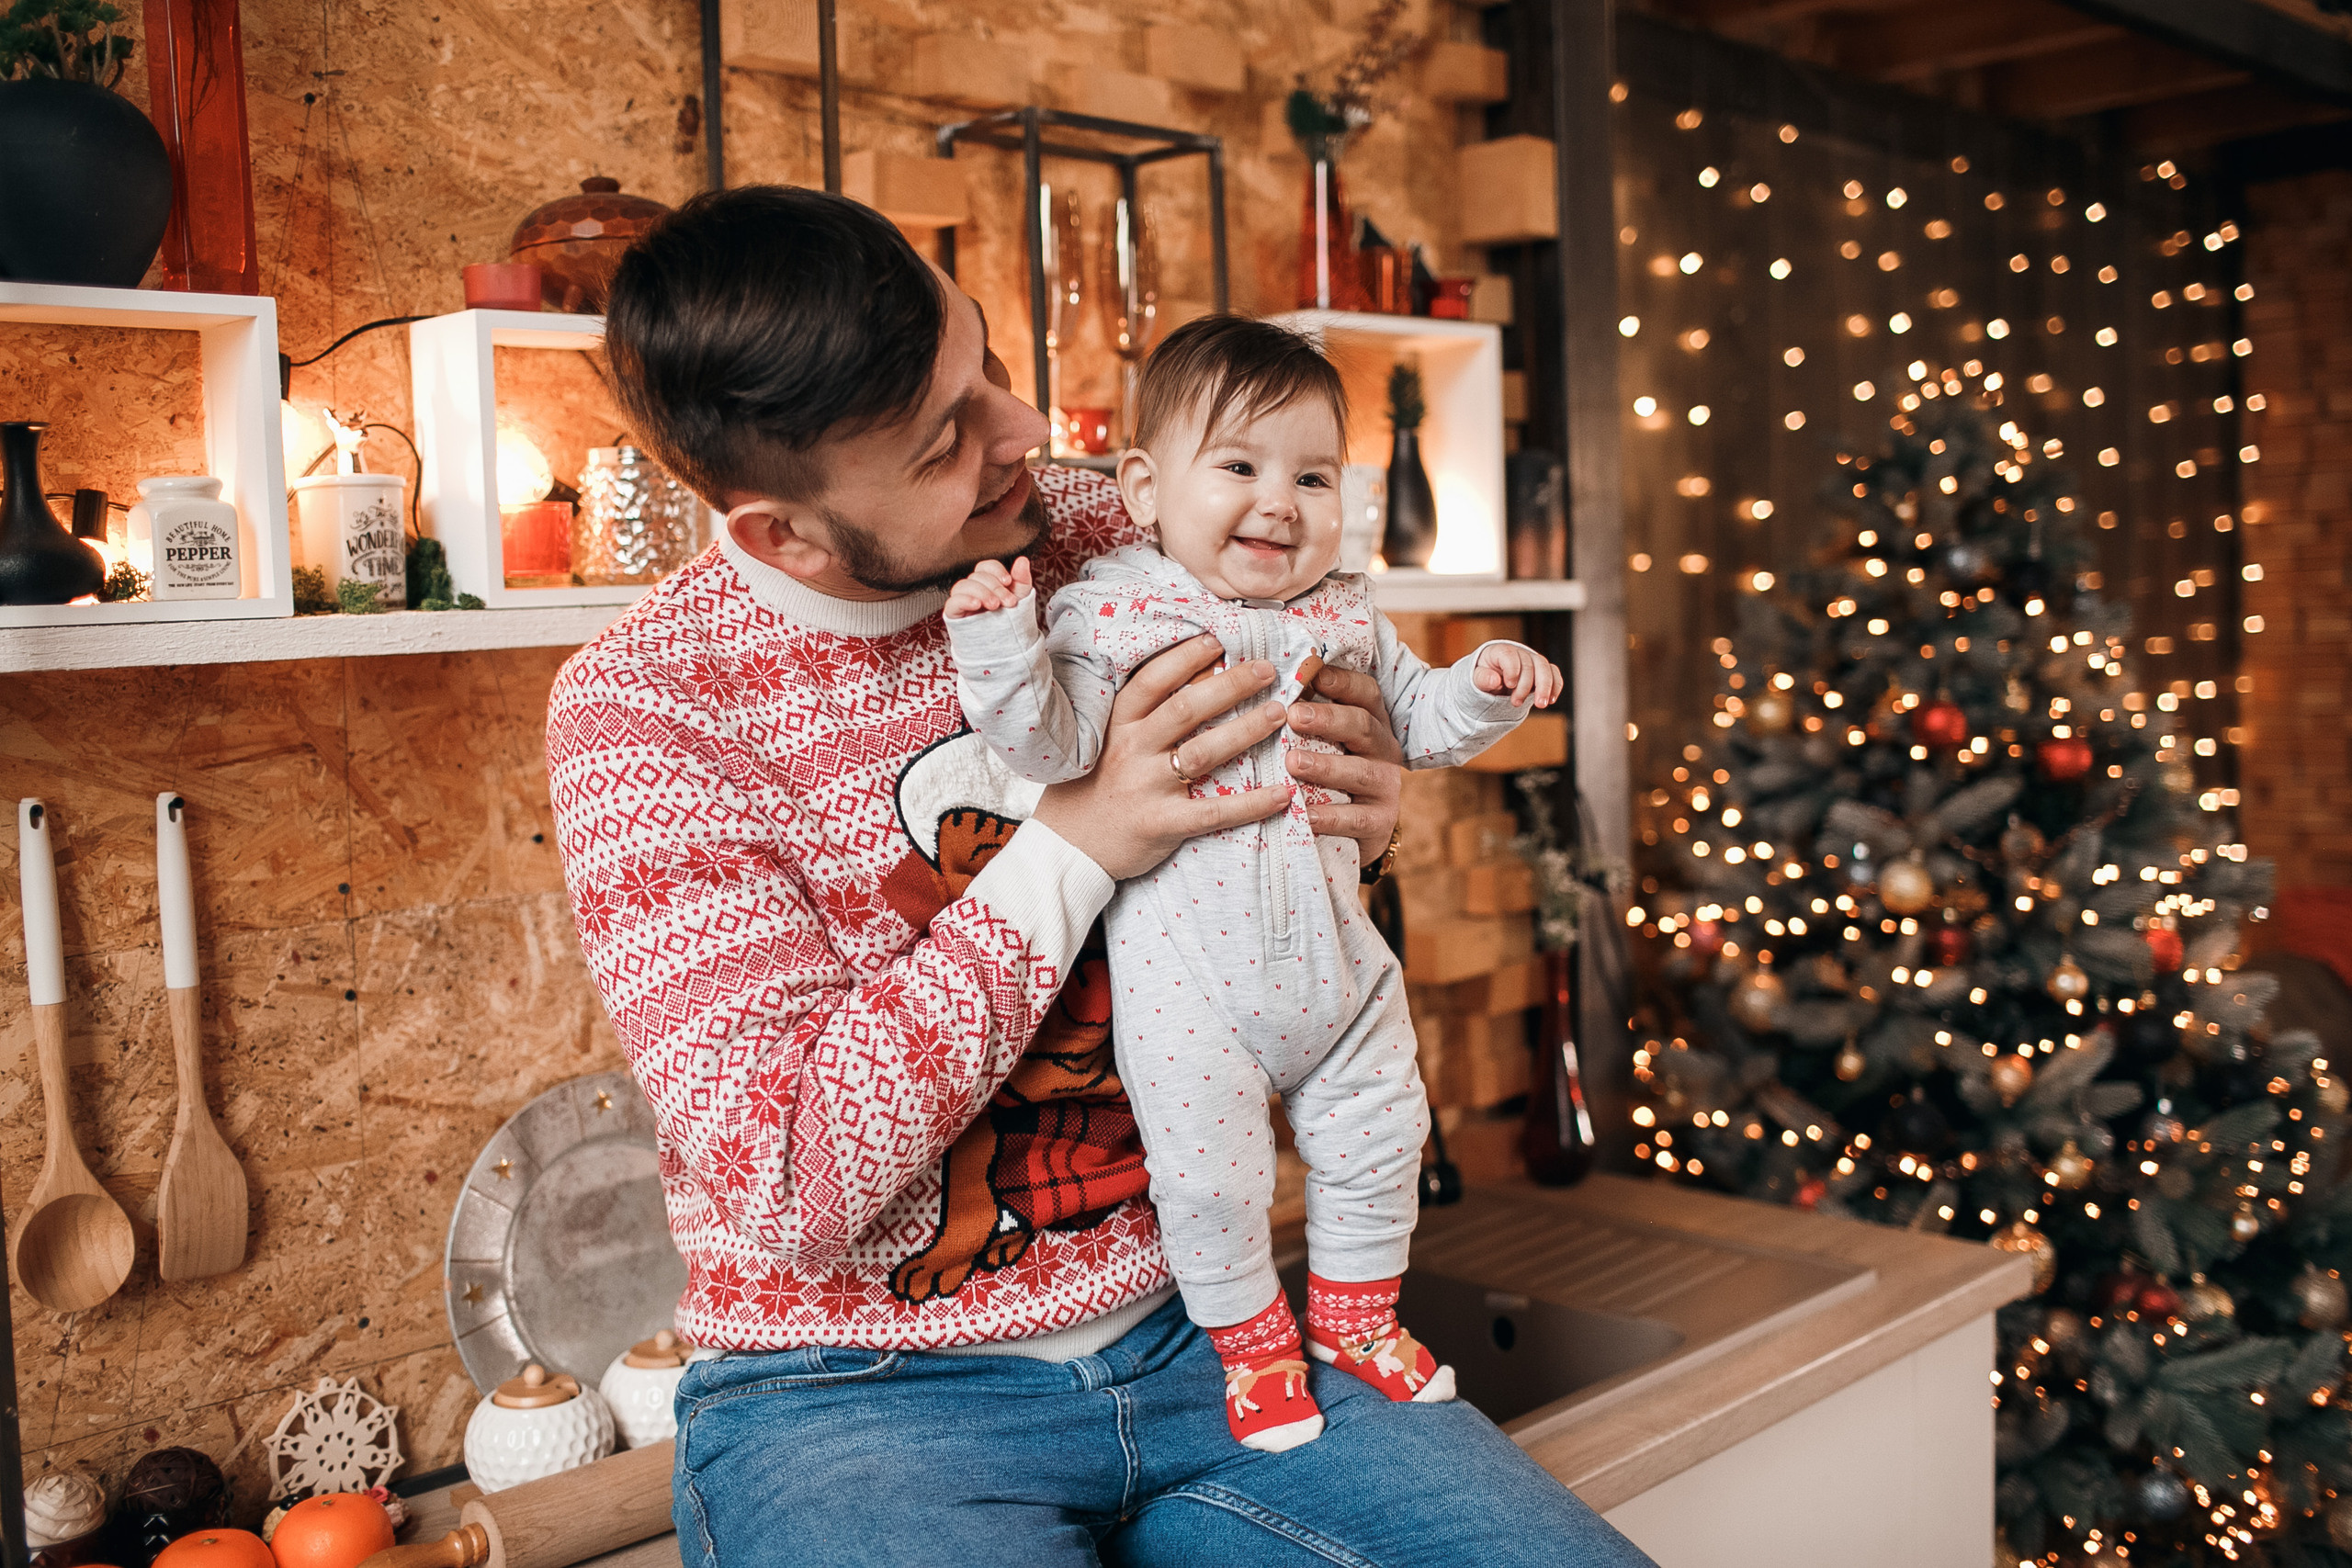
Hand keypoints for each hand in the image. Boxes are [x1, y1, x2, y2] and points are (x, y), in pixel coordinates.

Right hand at [945, 556, 1031, 619]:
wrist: (1006, 644)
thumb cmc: (1010, 619)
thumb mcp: (1020, 597)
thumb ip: (1021, 579)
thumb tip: (1023, 560)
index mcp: (986, 582)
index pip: (985, 566)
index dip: (996, 570)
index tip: (1008, 581)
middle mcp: (972, 589)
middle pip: (976, 576)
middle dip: (994, 588)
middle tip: (1008, 602)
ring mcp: (962, 601)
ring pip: (962, 586)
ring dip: (981, 593)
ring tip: (994, 606)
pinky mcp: (955, 615)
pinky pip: (952, 602)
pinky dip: (964, 600)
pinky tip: (977, 605)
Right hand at [1031, 636, 1291, 879]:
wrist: (1066, 847)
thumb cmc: (1090, 787)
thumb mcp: (1102, 741)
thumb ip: (1137, 716)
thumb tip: (1189, 679)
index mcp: (1116, 725)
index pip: (1152, 680)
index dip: (1186, 658)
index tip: (1218, 641)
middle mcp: (1132, 749)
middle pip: (1186, 708)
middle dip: (1230, 685)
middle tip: (1267, 670)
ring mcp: (1147, 786)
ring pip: (1204, 752)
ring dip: (1246, 730)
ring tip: (1279, 714)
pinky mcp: (1162, 823)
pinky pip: (1214, 811)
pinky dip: (1252, 803)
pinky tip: (1283, 793)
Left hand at [1286, 665, 1403, 864]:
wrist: (1349, 831)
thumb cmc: (1323, 771)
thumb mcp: (1319, 740)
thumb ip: (1301, 713)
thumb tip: (1258, 679)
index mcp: (1370, 720)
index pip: (1365, 693)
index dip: (1343, 681)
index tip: (1314, 675)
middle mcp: (1383, 748)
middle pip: (1362, 726)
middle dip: (1329, 719)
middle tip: (1294, 715)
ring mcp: (1385, 786)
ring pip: (1360, 772)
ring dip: (1326, 766)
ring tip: (1293, 762)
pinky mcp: (1380, 822)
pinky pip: (1357, 818)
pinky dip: (1331, 816)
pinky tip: (1305, 813)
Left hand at [1474, 642, 1563, 707]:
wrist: (1494, 677)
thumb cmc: (1485, 675)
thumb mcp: (1476, 677)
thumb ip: (1483, 678)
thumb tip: (1495, 681)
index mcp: (1501, 651)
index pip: (1510, 656)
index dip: (1512, 670)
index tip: (1508, 684)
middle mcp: (1520, 653)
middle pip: (1529, 665)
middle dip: (1525, 686)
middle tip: (1516, 703)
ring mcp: (1533, 661)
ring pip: (1545, 669)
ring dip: (1545, 688)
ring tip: (1540, 704)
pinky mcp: (1542, 670)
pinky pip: (1554, 674)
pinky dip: (1555, 687)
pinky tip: (1551, 700)